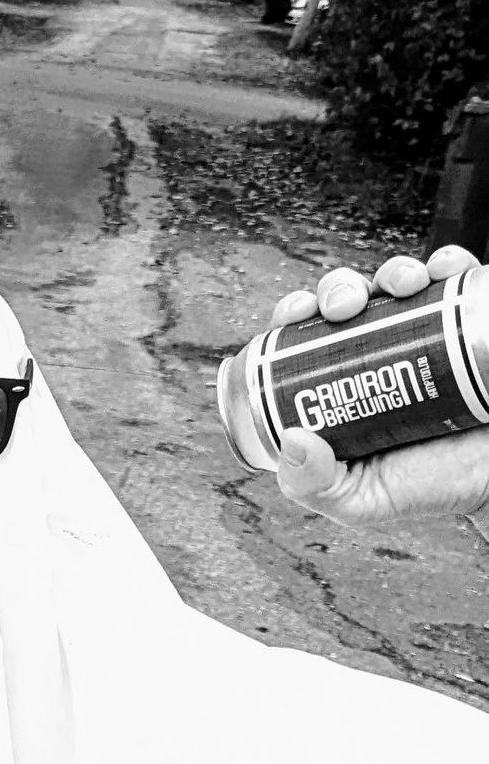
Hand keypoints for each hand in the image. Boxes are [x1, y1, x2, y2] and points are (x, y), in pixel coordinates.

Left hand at [264, 245, 488, 529]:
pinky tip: (442, 273)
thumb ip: (314, 486)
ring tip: (400, 287)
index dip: (293, 317)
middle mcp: (383, 350)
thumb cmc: (431, 486)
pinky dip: (448, 264)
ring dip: (391, 272)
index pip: (305, 340)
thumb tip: (291, 440)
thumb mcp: (361, 500)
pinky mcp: (471, 318)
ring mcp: (429, 330)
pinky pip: (458, 276)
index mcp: (344, 383)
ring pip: (399, 281)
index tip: (293, 316)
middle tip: (344, 307)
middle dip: (338, 289)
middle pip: (348, 301)